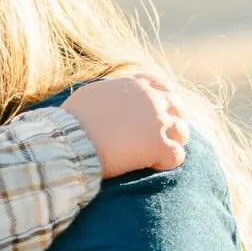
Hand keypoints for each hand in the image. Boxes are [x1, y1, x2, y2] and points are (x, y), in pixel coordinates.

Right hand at [60, 73, 189, 178]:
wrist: (69, 142)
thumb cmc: (70, 122)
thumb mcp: (89, 96)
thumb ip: (108, 94)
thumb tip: (108, 99)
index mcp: (134, 84)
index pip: (160, 84)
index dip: (163, 99)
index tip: (157, 113)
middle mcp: (151, 98)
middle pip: (177, 108)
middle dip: (169, 123)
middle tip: (153, 139)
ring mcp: (159, 121)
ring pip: (182, 132)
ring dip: (170, 143)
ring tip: (151, 155)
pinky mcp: (160, 145)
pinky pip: (177, 156)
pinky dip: (165, 163)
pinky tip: (150, 166)